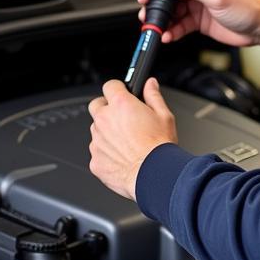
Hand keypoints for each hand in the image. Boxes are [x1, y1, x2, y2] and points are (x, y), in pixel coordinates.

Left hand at [88, 78, 177, 200]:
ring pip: (96, 130)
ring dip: (106, 132)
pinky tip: (122, 158)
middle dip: (106, 108)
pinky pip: (97, 152)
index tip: (122, 94)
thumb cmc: (159, 148)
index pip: (110, 86)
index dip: (117, 89)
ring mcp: (97, 140)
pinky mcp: (95, 159)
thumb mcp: (164, 116)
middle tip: (121, 117)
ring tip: (125, 142)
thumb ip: (153, 96)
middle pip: (96, 105)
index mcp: (120, 105)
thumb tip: (150, 84)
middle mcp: (105, 120)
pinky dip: (106, 153)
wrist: (154, 176)